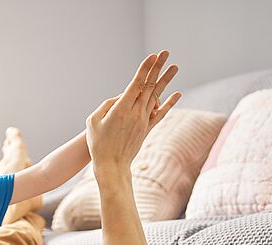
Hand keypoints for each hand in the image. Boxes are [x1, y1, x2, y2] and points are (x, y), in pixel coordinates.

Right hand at [86, 51, 180, 178]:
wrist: (111, 166)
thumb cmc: (98, 144)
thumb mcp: (93, 121)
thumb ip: (107, 105)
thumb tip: (121, 97)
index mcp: (121, 109)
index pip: (137, 84)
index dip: (145, 69)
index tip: (153, 56)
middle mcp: (136, 113)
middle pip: (149, 86)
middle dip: (157, 68)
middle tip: (165, 52)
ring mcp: (143, 121)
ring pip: (156, 96)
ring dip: (165, 80)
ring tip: (175, 66)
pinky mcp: (147, 129)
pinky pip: (160, 113)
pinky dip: (169, 103)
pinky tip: (177, 93)